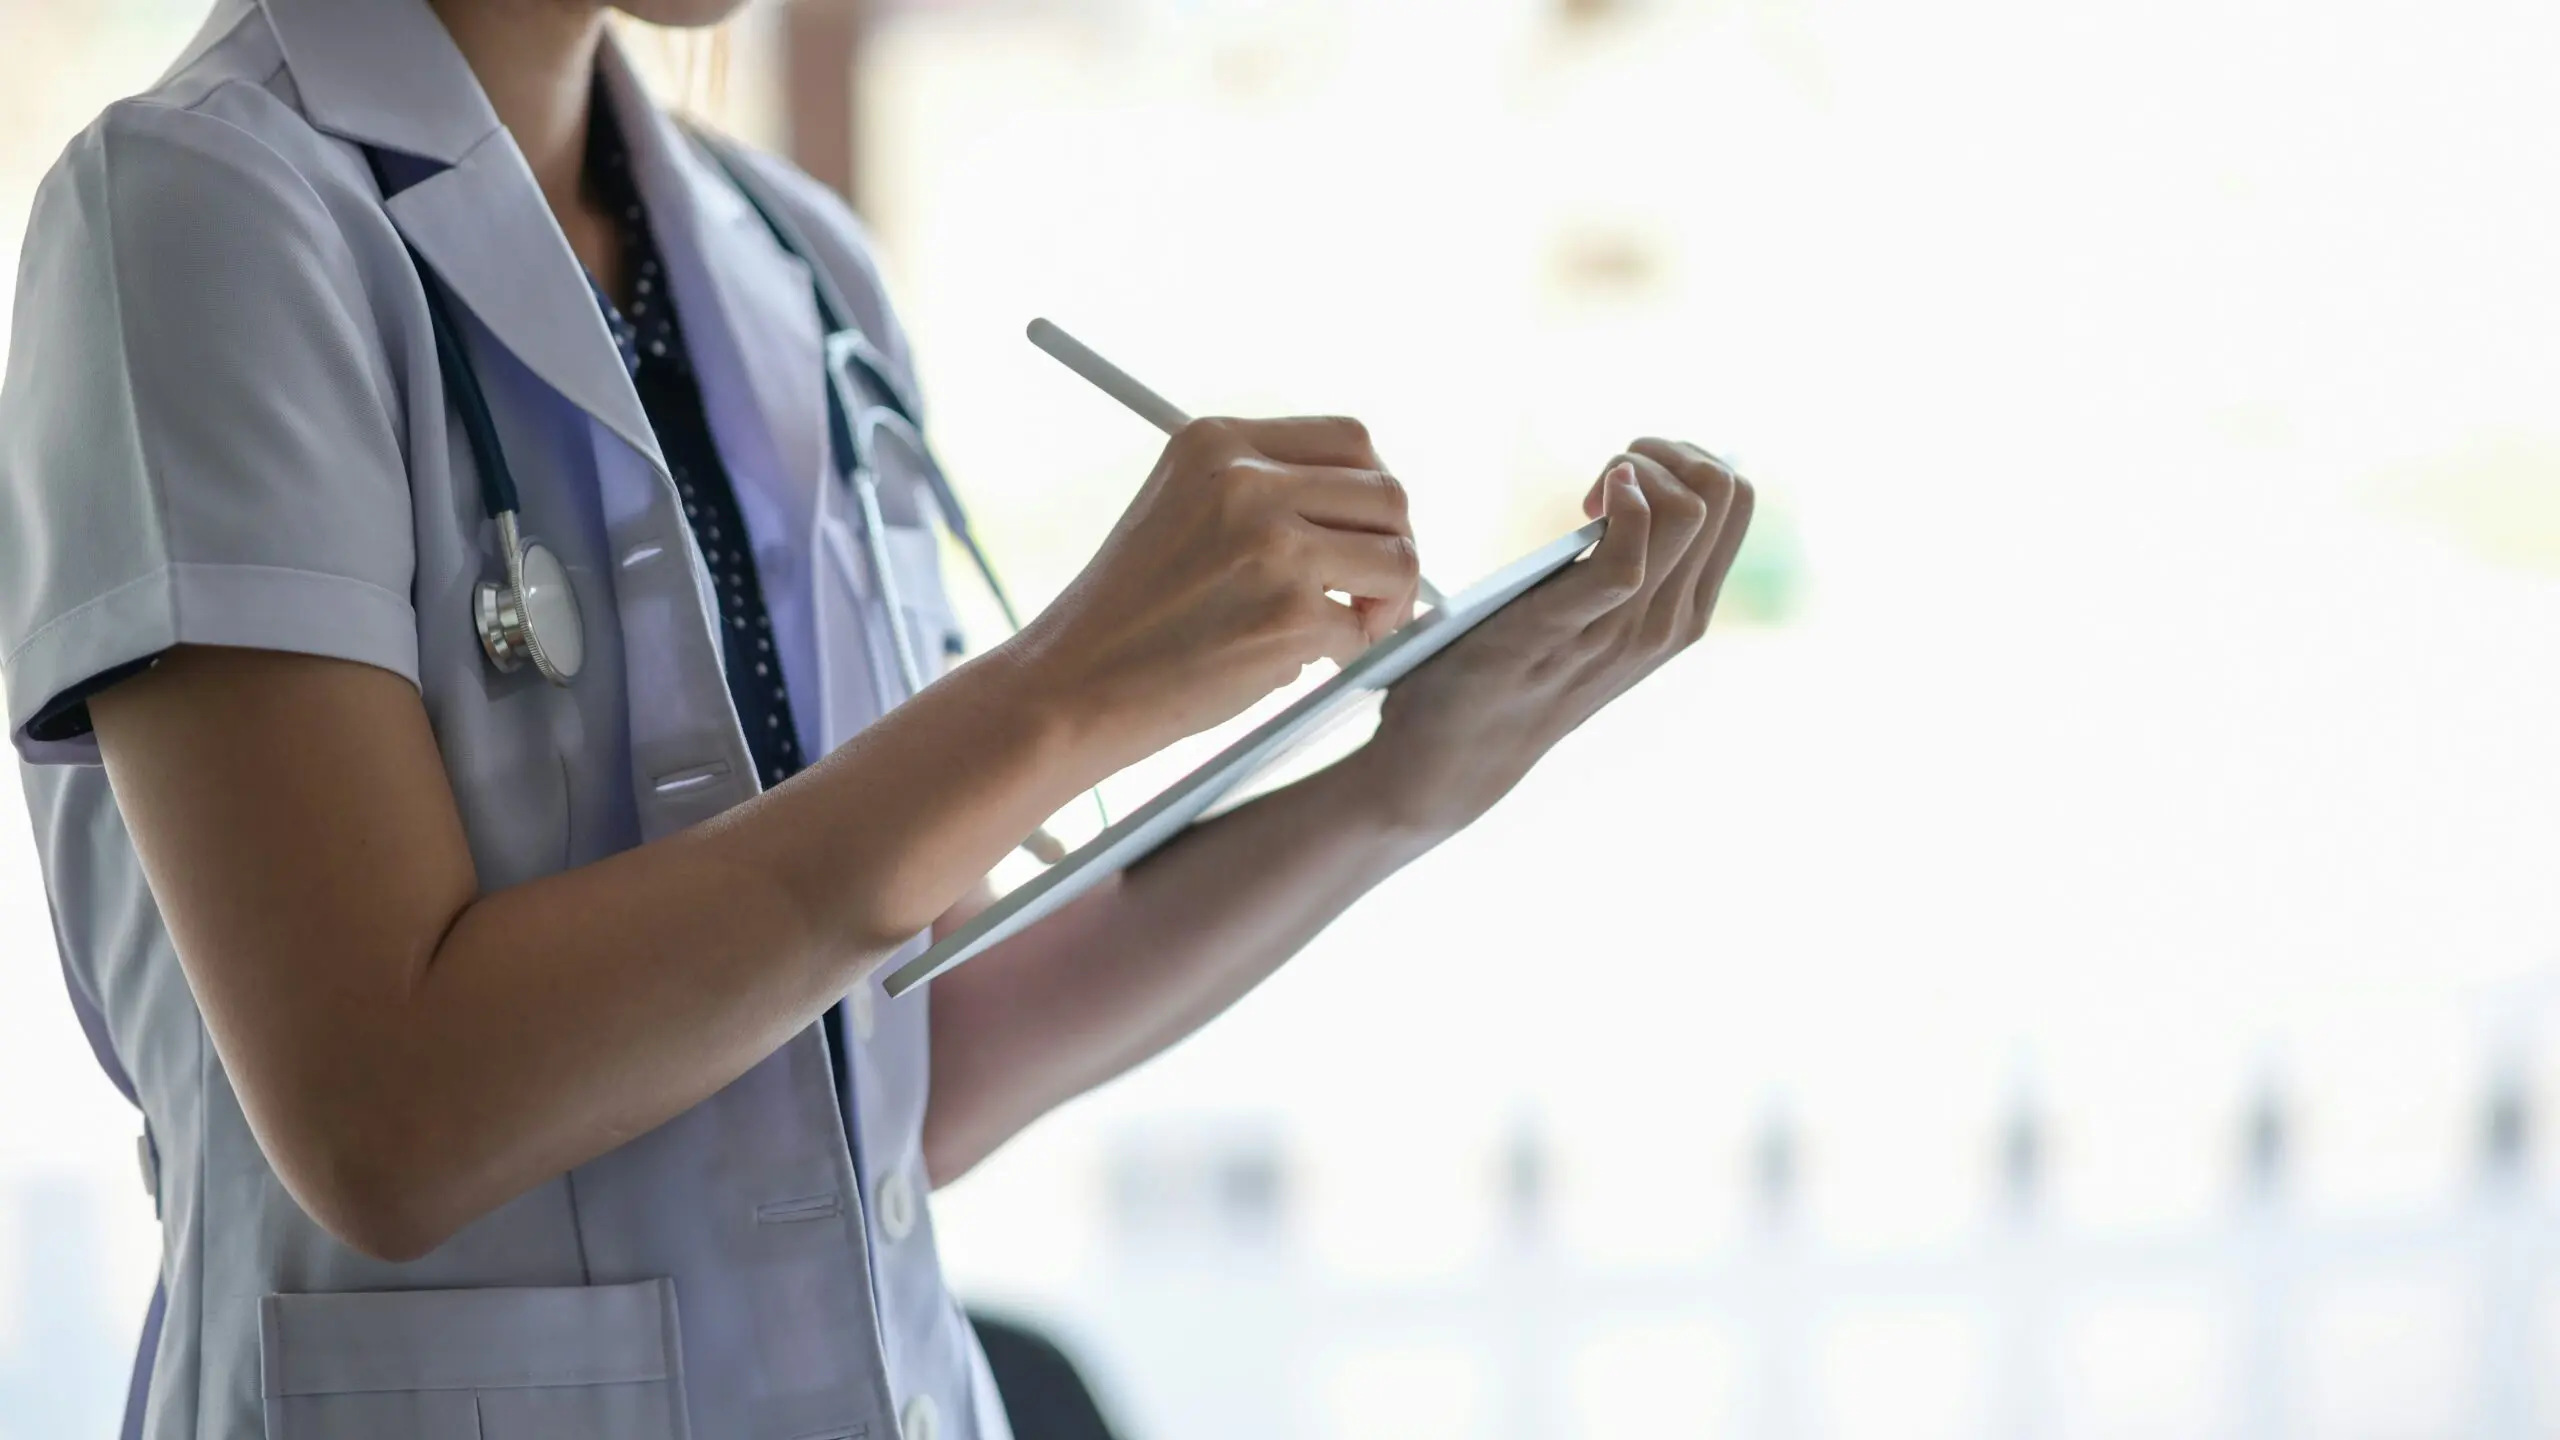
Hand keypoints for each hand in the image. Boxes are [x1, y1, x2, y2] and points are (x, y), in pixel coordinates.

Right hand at [1014, 416, 1421, 769]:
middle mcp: (1247, 479)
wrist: (1073, 684)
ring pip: (1397, 558)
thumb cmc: (1133, 612)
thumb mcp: (1184, 512)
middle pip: (1387, 494)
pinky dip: (1342, 654)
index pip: (1350, 439)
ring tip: (1342, 630)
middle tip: (1372, 595)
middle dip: (1395, 548)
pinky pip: (1361, 630)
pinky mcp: (1290, 613)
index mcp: (1218, 441)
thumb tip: (1376, 515)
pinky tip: (1294, 662)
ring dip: (1385, 603)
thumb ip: (1265, 493)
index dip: (1372, 492)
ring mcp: (1272, 544)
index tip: (1363, 534)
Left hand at [1341, 438, 1753, 837]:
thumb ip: (1622, 569)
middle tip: (1605, 476)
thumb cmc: (1513, 671)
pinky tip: (1587, 506)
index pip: (1738, 499)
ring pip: (1692, 508)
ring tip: (1589, 497)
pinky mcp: (1574, 626)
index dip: (1685, 458)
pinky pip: (1631, 552)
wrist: (1457, 753)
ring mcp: (1630, 628)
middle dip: (1666, 451)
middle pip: (1727, 489)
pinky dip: (1617, 504)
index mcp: (1686, 612)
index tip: (1623, 476)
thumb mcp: (1592, 619)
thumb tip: (1630, 490)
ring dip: (1636, 468)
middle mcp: (1674, 620)